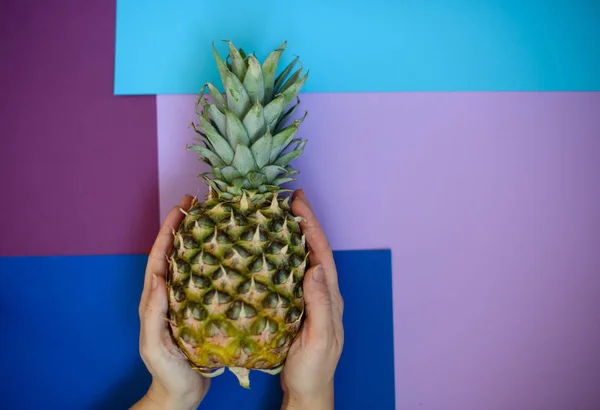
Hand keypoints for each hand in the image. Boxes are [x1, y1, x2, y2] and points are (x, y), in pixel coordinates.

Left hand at [131, 195, 209, 409]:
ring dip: (199, 240)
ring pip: (191, 263)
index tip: (180, 208)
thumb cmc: (167, 373)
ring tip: (215, 220)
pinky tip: (229, 256)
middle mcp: (168, 296)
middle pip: (174, 253)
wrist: (181, 395)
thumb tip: (158, 278)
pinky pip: (206, 280)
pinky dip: (214, 263)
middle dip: (183, 227)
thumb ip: (154, 313)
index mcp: (154, 301)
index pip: (159, 258)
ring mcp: (184, 302)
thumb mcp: (156, 345)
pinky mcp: (200, 310)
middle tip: (199, 204)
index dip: (168, 231)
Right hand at [280, 190, 344, 409]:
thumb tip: (313, 268)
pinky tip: (268, 250)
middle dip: (303, 223)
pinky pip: (288, 274)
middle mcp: (321, 292)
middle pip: (313, 250)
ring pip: (301, 259)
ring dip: (292, 236)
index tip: (298, 203)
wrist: (308, 390)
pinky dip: (280, 256)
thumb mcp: (319, 338)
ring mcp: (308, 298)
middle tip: (288, 199)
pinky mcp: (295, 306)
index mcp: (330, 296)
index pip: (321, 253)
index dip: (311, 226)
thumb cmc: (314, 367)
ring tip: (277, 215)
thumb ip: (320, 304)